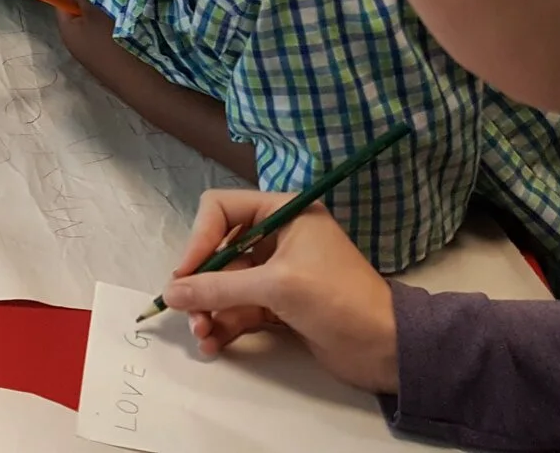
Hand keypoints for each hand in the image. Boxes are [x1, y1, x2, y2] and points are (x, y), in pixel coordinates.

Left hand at [55, 0, 124, 73]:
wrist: (134, 77)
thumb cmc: (109, 40)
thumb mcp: (93, 12)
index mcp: (65, 28)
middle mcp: (72, 40)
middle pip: (76, 11)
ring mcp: (88, 50)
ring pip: (90, 23)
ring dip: (101, 11)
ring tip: (116, 2)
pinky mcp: (102, 57)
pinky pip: (101, 34)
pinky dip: (108, 25)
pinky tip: (121, 21)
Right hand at [159, 190, 398, 393]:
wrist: (389, 349)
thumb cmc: (339, 301)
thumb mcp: (277, 287)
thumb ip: (220, 287)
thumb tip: (170, 293)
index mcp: (283, 212)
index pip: (220, 209)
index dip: (198, 239)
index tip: (187, 274)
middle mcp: (277, 236)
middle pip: (218, 251)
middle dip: (201, 284)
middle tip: (189, 314)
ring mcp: (278, 272)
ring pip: (225, 284)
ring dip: (209, 309)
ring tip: (203, 336)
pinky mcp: (279, 304)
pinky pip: (238, 308)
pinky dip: (224, 324)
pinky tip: (214, 345)